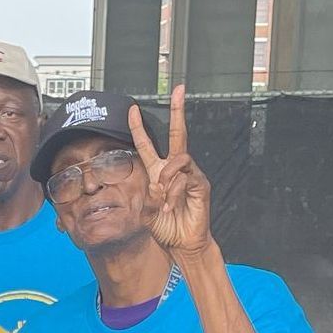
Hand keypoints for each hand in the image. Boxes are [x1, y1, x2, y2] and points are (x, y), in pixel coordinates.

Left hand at [130, 85, 213, 260]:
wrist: (183, 244)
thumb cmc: (166, 228)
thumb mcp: (147, 213)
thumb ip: (147, 198)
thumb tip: (156, 185)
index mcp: (158, 173)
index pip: (147, 145)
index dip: (138, 128)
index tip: (131, 109)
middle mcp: (175, 170)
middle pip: (177, 134)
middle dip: (178, 111)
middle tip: (179, 89)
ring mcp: (190, 175)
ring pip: (178, 159)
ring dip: (166, 177)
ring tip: (162, 197)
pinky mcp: (200, 184)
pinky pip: (185, 178)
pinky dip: (174, 192)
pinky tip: (170, 206)